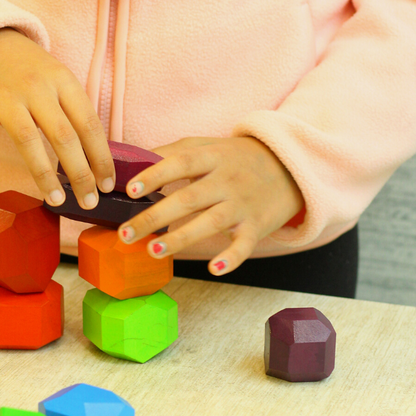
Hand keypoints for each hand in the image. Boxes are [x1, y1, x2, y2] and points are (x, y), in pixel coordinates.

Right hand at [0, 28, 114, 207]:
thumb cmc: (28, 69)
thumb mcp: (58, 79)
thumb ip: (75, 111)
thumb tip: (99, 158)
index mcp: (63, 81)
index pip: (89, 124)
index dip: (101, 157)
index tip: (108, 184)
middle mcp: (37, 87)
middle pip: (64, 136)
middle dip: (80, 173)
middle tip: (90, 202)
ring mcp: (5, 95)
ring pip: (28, 138)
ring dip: (44, 173)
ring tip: (56, 200)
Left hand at [117, 136, 303, 275]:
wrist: (290, 167)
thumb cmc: (236, 158)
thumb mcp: (208, 146)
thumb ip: (173, 152)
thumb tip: (132, 160)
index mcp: (212, 157)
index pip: (180, 163)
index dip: (155, 174)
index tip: (130, 190)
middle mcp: (227, 180)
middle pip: (188, 198)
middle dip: (154, 217)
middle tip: (125, 233)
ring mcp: (243, 204)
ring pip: (211, 222)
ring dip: (181, 238)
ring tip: (153, 250)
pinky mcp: (257, 226)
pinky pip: (244, 244)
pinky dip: (232, 257)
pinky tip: (214, 268)